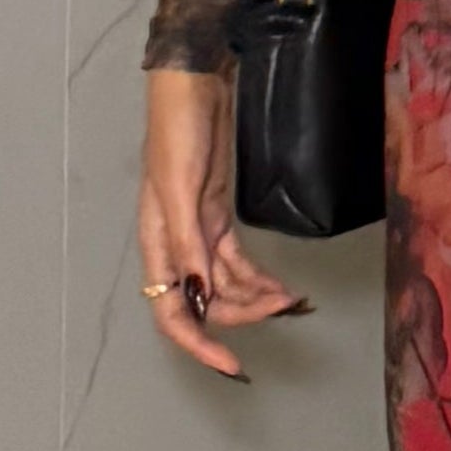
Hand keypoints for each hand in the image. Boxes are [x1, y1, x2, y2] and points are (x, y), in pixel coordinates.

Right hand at [139, 66, 305, 379]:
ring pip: (226, 287)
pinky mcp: (217, 217)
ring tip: (292, 300)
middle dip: (243, 316)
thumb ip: (188, 244)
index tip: (232, 366)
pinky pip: (238, 263)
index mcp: (158, 244)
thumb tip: (199, 296)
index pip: (172, 313)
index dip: (200, 344)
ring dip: (257, 300)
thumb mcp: (179, 188)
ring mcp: (198, 232)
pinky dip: (258, 279)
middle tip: (284, 309)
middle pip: (206, 304)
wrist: (194, 84)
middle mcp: (175, 246)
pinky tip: (281, 287)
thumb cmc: (177, 128)